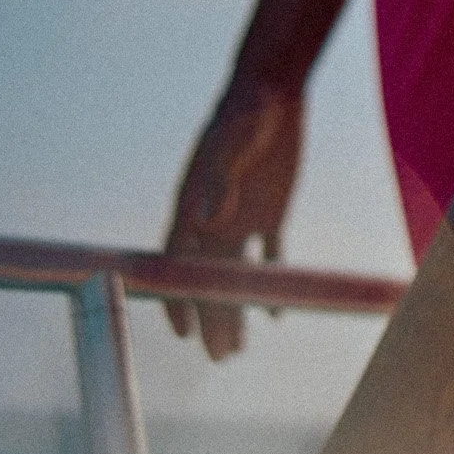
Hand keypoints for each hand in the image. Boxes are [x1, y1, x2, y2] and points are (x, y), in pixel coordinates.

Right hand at [162, 81, 303, 358]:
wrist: (274, 94)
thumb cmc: (245, 116)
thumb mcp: (233, 147)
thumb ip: (221, 183)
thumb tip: (210, 220)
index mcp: (192, 206)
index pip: (179, 262)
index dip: (178, 297)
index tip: (179, 331)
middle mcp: (212, 219)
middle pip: (209, 279)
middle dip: (212, 319)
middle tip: (217, 359)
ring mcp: (240, 218)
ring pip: (236, 276)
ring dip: (238, 312)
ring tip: (235, 351)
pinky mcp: (270, 213)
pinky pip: (271, 256)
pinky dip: (273, 285)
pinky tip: (274, 317)